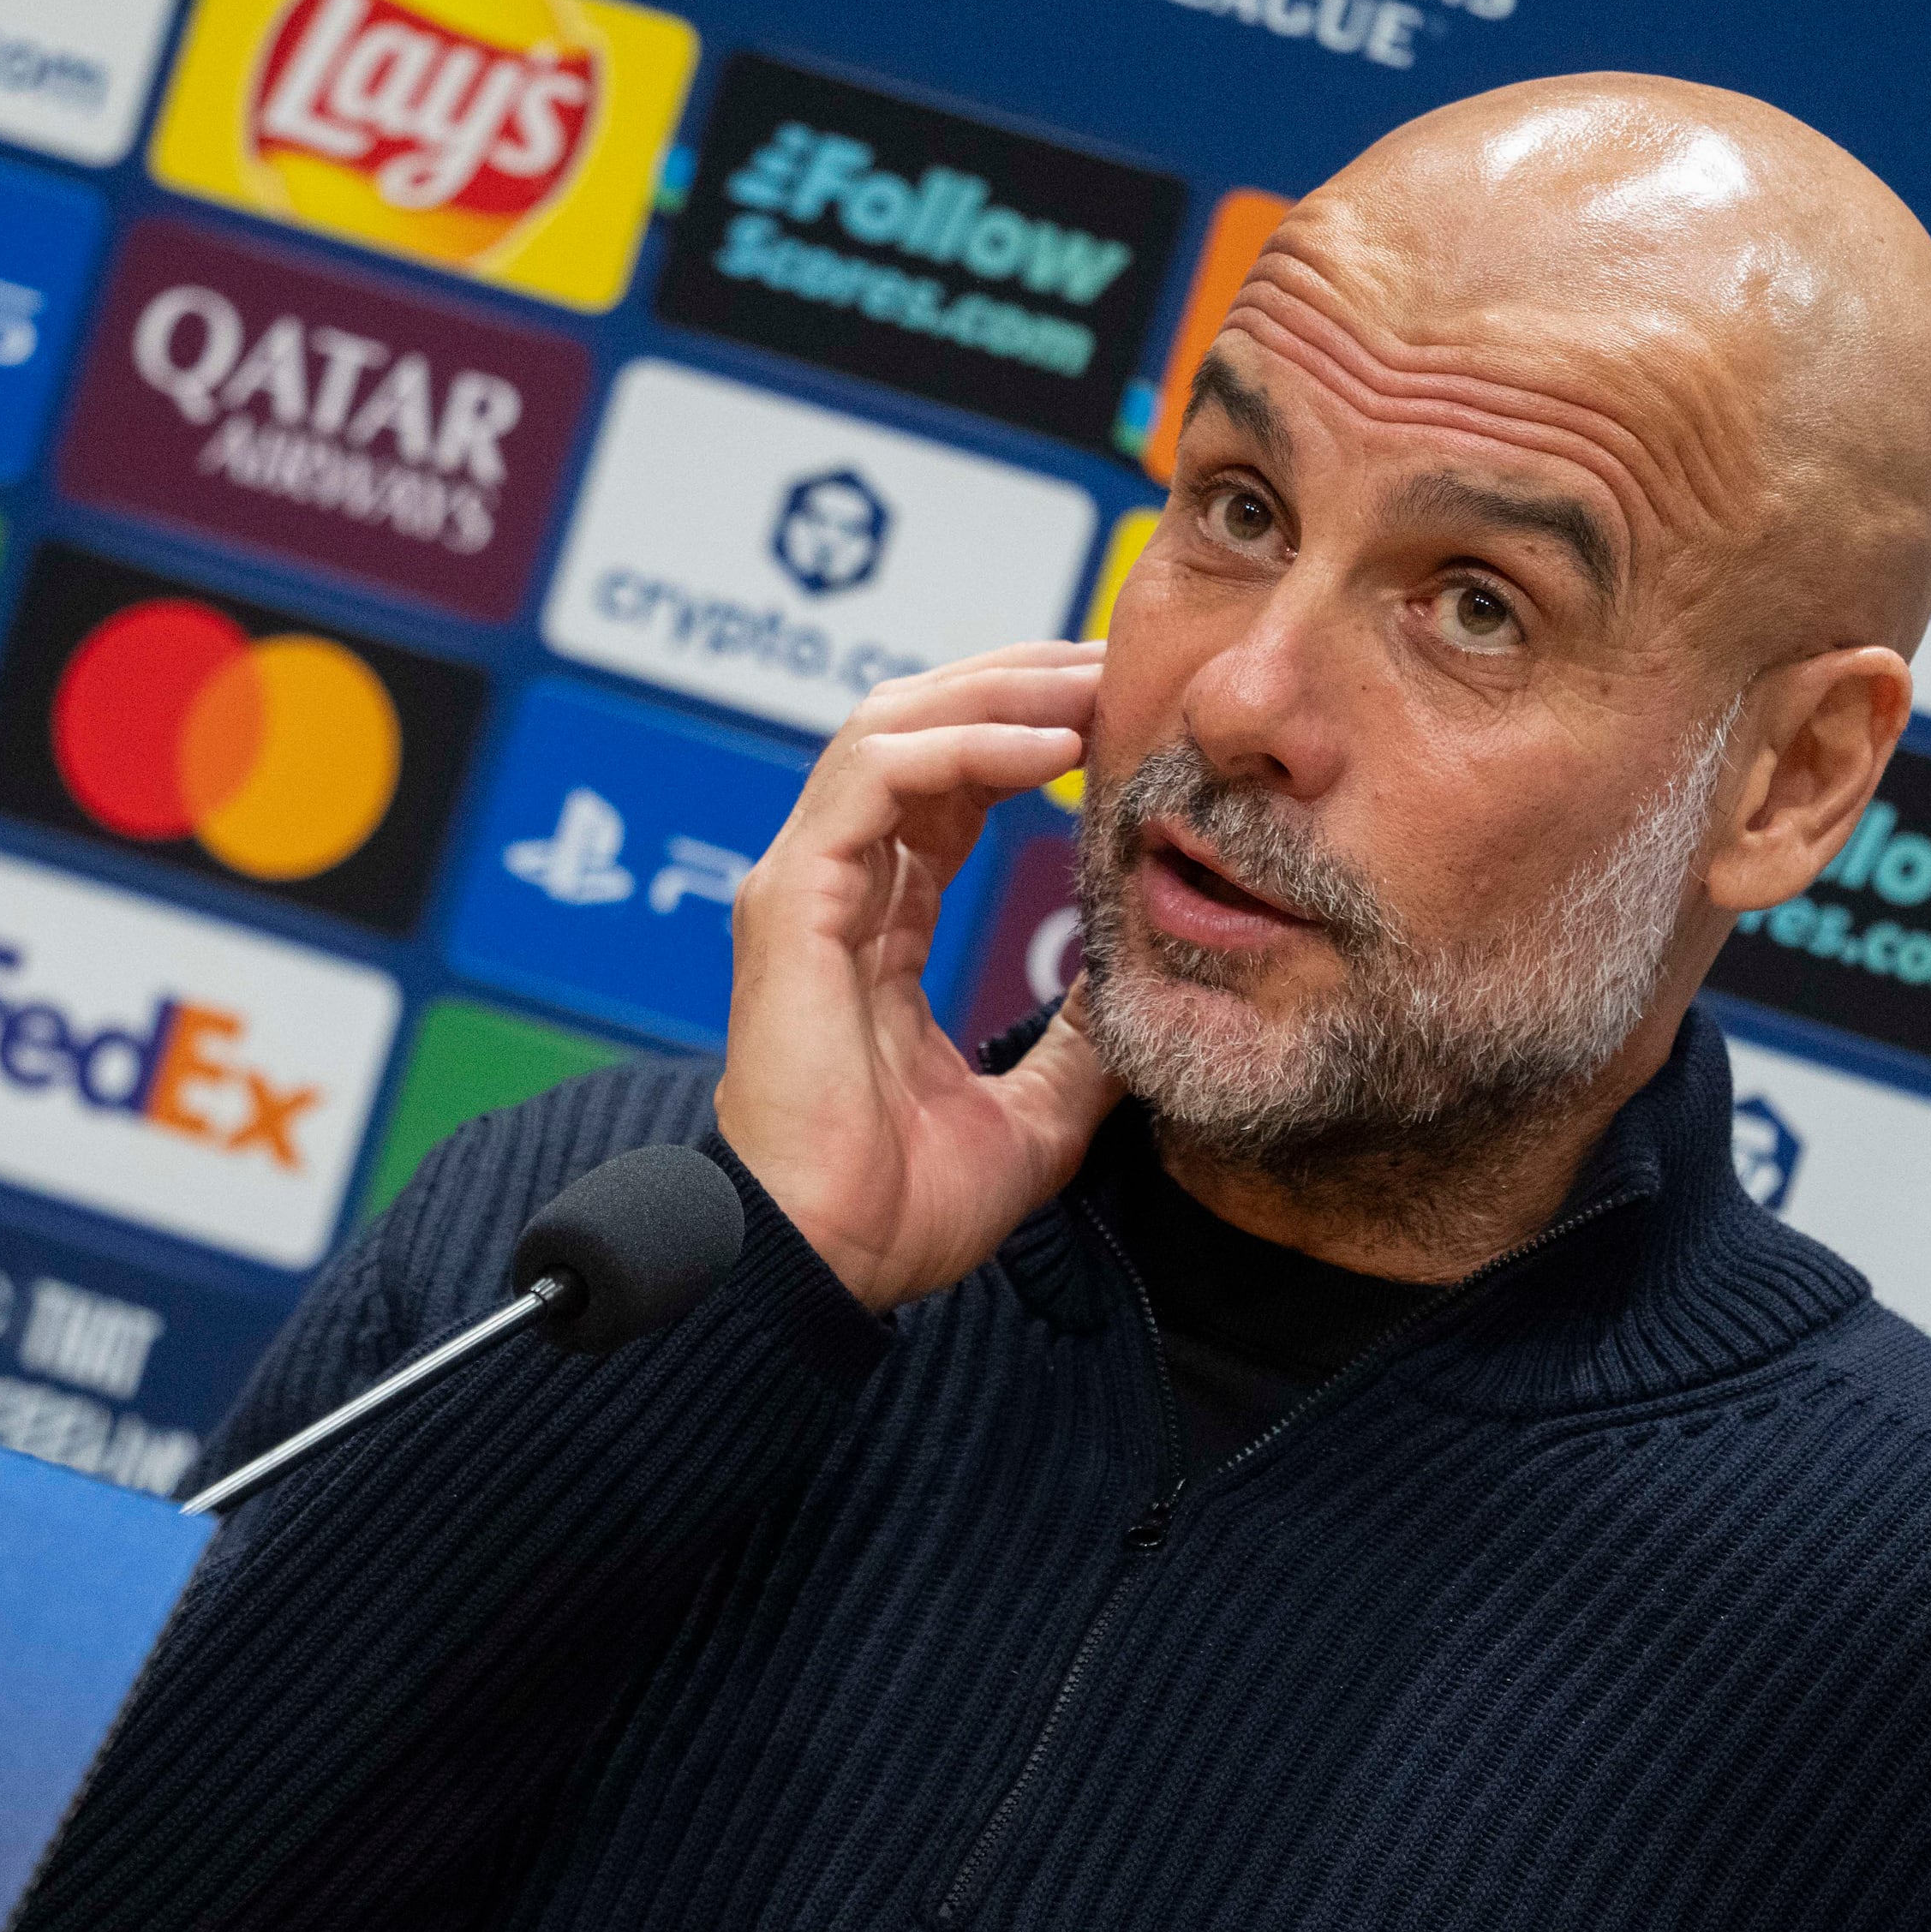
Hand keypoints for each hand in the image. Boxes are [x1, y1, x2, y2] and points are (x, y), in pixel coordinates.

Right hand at [716, 644, 1124, 1314]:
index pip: (948, 783)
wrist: (829, 1264)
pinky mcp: (793, 900)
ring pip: (889, 726)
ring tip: (1092, 688)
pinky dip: (962, 744)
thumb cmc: (902, 1207)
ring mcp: (805, 886)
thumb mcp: (1036, 1112)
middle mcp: (832, 887)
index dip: (1032, 732)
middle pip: (917, 728)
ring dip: (998, 692)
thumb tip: (1137, 974)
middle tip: (1121, 668)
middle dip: (1021, 682)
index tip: (1126, 718)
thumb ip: (1080, 1037)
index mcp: (876, 925)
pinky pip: (872, 776)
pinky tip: (1049, 748)